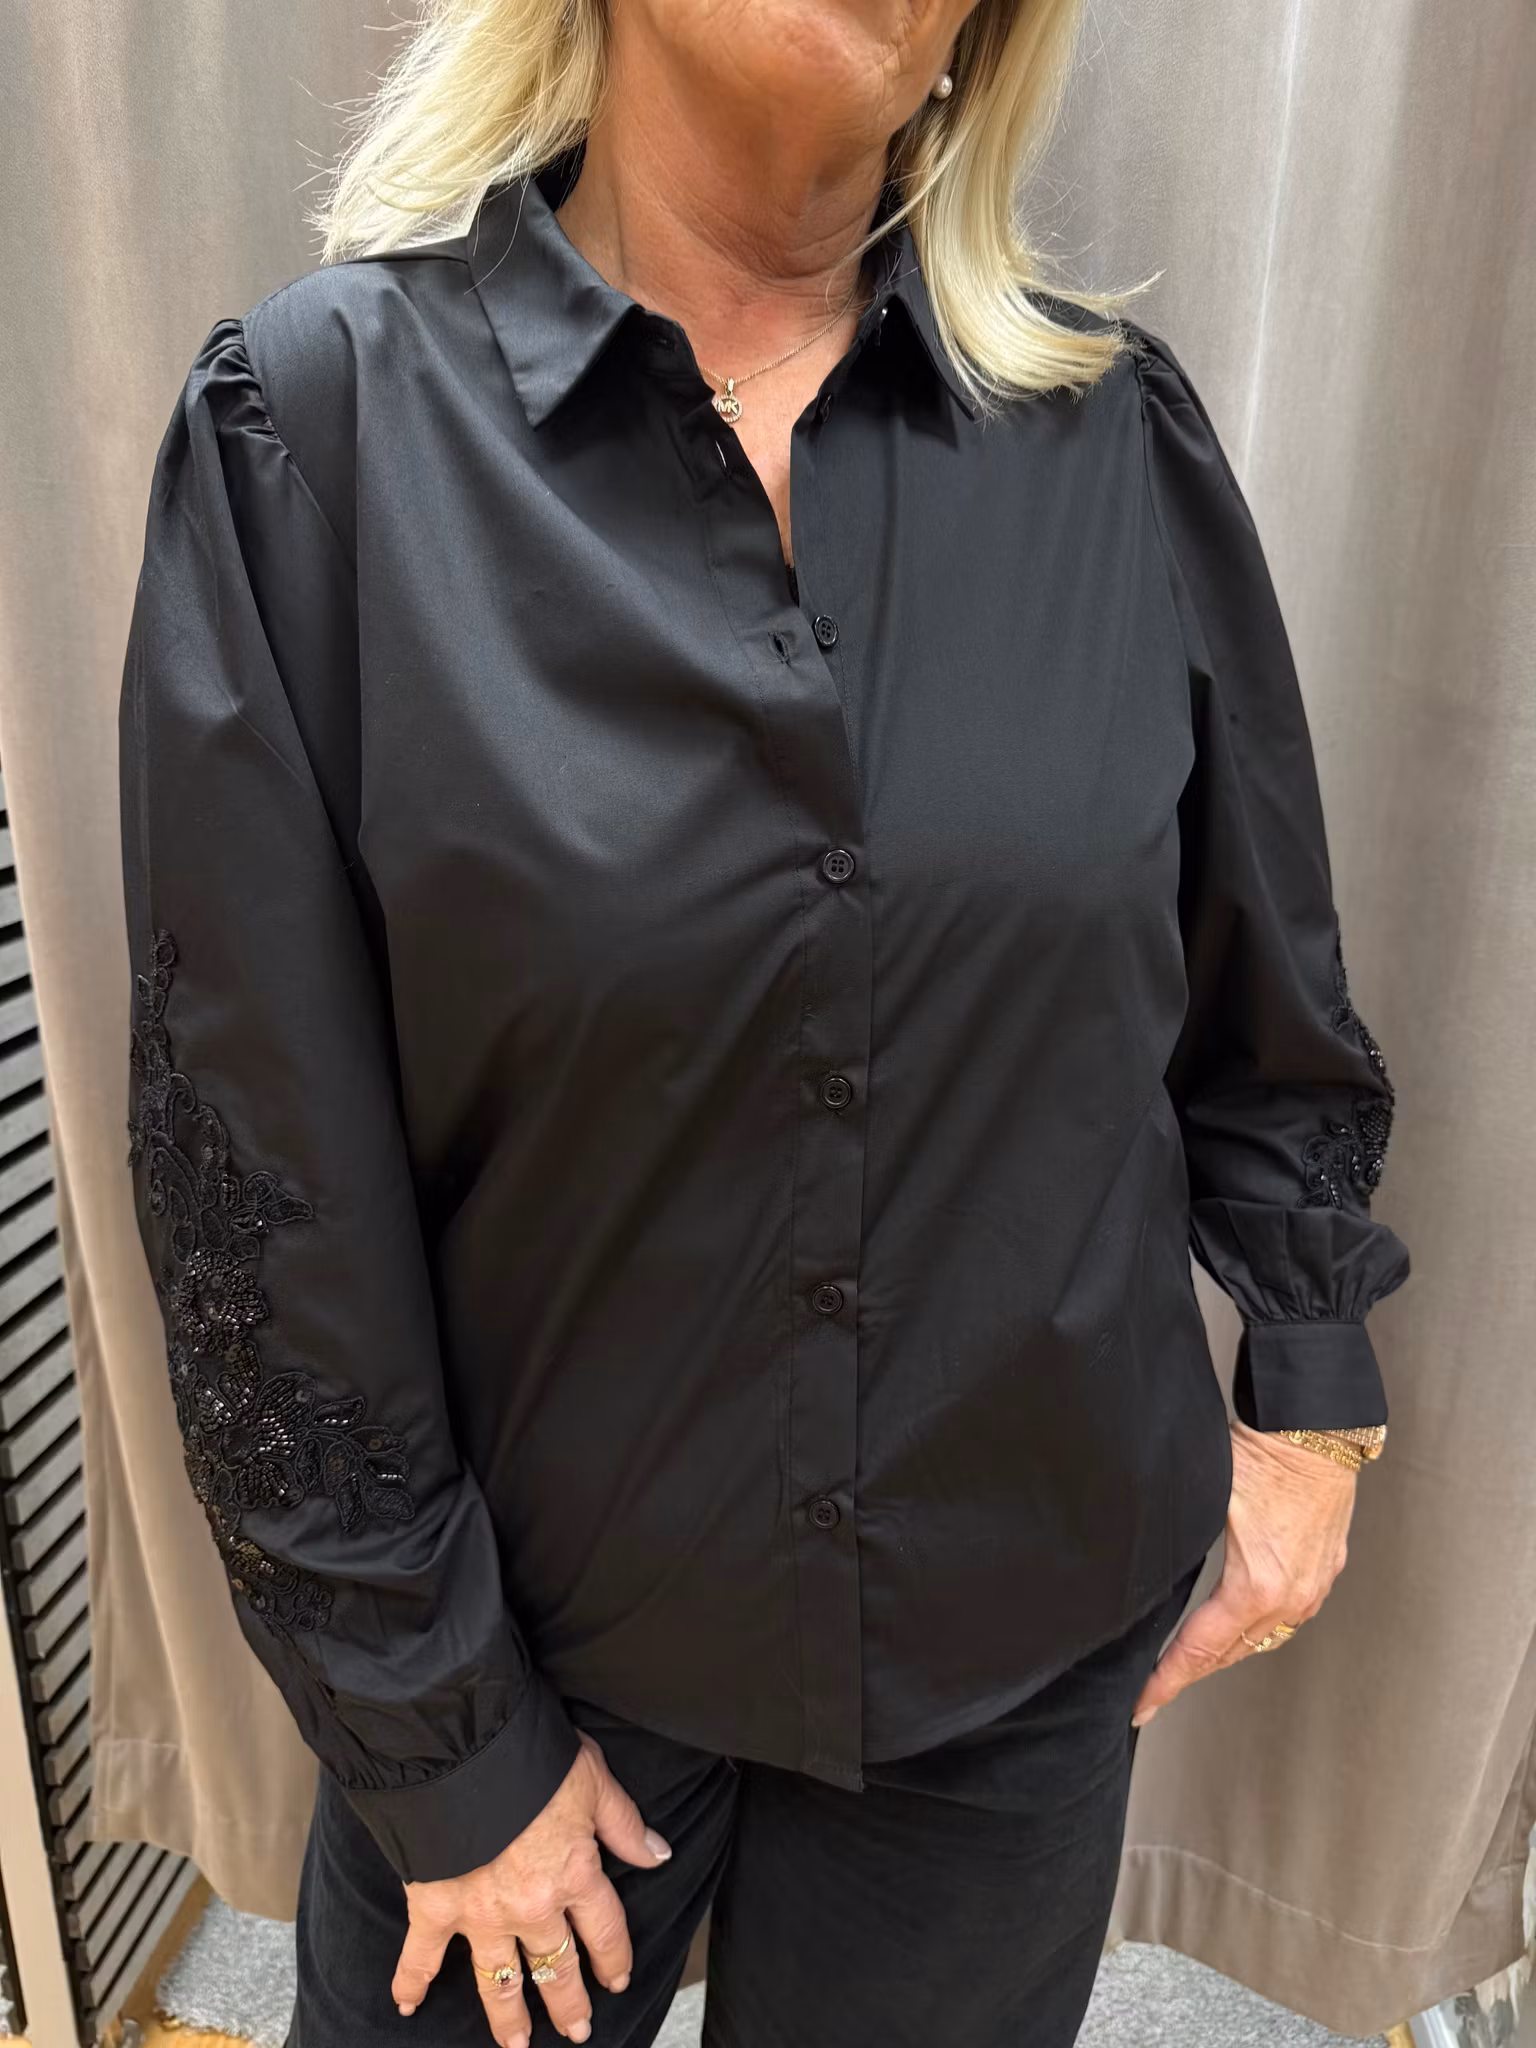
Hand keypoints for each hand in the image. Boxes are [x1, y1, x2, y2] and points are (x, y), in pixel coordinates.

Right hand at [391, 1731, 672, 2045]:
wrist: (465, 1751)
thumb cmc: (533, 1758)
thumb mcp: (594, 1779)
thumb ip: (624, 1823)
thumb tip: (658, 1854)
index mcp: (575, 1874)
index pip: (605, 1931)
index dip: (614, 1958)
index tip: (617, 1980)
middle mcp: (532, 1907)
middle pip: (557, 1967)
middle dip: (568, 2003)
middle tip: (576, 2030)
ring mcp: (482, 1915)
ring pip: (499, 1981)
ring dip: (508, 2018)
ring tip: (516, 2044)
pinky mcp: (435, 1907)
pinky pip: (422, 1955)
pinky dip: (411, 1981)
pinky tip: (407, 2005)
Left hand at [1129, 1418, 1357, 1727]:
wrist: (1318, 1430)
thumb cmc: (1263, 1454)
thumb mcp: (1205, 1501)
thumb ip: (1177, 1544)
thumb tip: (1141, 1565)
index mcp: (1256, 1586)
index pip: (1200, 1650)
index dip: (1167, 1681)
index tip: (1142, 1707)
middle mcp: (1291, 1598)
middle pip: (1232, 1653)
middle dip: (1191, 1674)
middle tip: (1154, 1694)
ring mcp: (1313, 1587)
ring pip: (1262, 1638)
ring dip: (1226, 1653)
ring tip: (1190, 1665)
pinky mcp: (1325, 1571)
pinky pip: (1287, 1616)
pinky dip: (1256, 1628)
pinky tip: (1238, 1626)